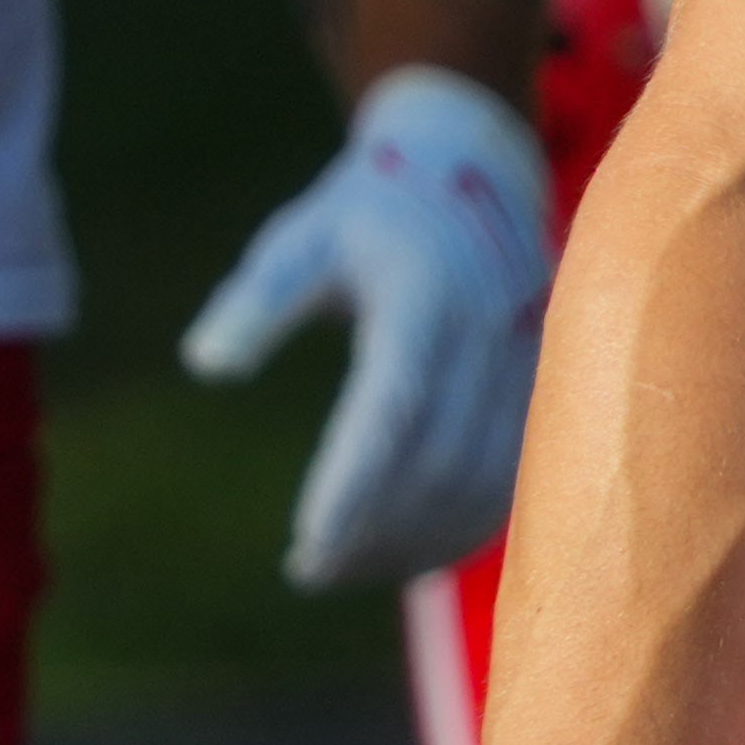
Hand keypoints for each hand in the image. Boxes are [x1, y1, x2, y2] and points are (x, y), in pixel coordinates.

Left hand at [182, 64, 550, 591]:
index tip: (306, 543)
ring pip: (479, 482)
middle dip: (375, 530)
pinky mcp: (540, 391)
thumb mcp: (303, 237)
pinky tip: (406, 554)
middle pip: (437, 460)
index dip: (354, 484)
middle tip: (310, 571)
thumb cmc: (370, 210)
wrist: (475, 172)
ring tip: (347, 570)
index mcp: (425, 294)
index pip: (392, 407)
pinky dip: (461, 529)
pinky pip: (511, 480)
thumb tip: (204, 363)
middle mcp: (487, 334)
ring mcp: (523, 366)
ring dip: (416, 541)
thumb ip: (258, 299)